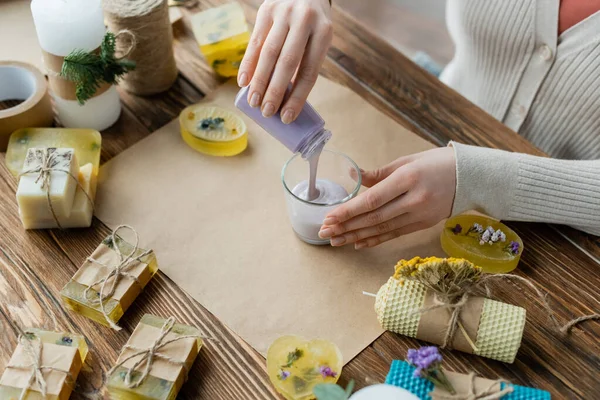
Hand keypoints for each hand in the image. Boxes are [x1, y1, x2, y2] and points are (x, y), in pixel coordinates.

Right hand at [237, 0, 332, 123]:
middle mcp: (304, 20)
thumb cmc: (312, 22)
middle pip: (287, 63)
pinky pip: (255, 41)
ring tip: (254, 102)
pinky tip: (243, 82)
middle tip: (267, 113)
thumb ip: (305, 61)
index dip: (298, 97)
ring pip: (269, 53)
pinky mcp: (266, 9)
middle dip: (275, 91)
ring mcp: (284, 13)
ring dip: (259, 81)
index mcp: (324, 32)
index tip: (286, 117)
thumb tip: (286, 98)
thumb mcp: (318, 37)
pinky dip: (248, 63)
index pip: (309, 71)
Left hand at [319, 147, 456, 247]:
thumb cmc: (436, 162)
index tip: (329, 217)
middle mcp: (414, 200)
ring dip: (356, 236)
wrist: (472, 177)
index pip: (372, 200)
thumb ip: (379, 174)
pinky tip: (358, 243)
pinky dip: (375, 239)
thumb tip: (353, 175)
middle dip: (346, 226)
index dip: (349, 211)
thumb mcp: (406, 161)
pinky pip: (394, 234)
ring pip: (382, 229)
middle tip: (324, 232)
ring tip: (336, 241)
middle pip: (374, 218)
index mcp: (407, 179)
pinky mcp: (423, 224)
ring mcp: (420, 215)